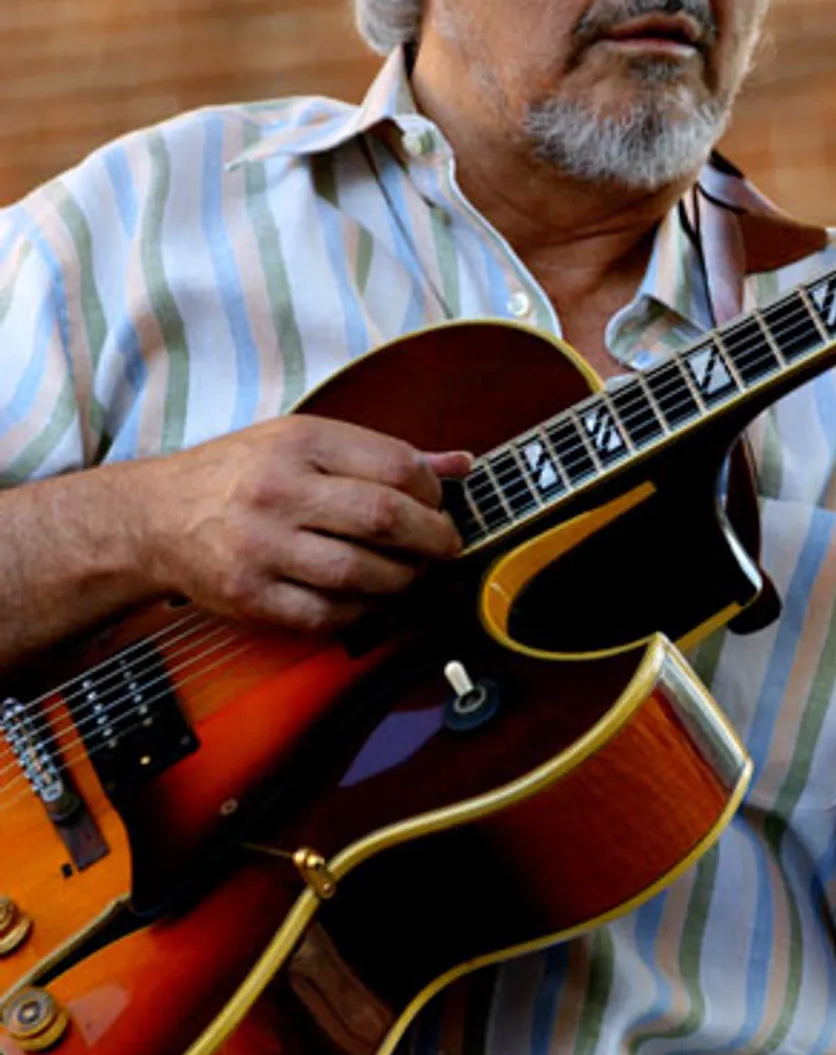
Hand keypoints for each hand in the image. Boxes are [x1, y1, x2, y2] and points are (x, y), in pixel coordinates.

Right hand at [133, 415, 470, 629]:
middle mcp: (280, 490)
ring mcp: (262, 546)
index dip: (433, 490)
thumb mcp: (304, 441)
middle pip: (384, 519)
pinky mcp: (251, 595)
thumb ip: (382, 454)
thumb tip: (461, 464)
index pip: (395, 465)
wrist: (155, 516)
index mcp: (300, 441)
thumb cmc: (240, 474)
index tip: (438, 503)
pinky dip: (363, 611)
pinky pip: (328, 614)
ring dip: (404, 579)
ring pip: (362, 573)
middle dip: (432, 538)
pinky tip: (369, 597)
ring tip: (410, 573)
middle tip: (444, 546)